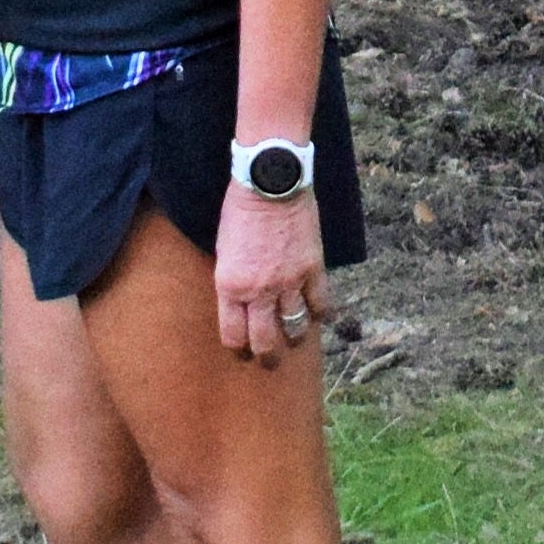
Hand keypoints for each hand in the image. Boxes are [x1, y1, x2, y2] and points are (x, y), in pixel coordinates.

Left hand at [214, 173, 328, 365]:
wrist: (269, 181)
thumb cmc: (239, 210)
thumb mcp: (223, 250)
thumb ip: (232, 280)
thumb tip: (241, 302)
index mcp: (230, 286)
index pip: (233, 335)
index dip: (239, 349)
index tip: (242, 352)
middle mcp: (259, 291)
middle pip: (265, 341)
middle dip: (267, 357)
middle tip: (269, 361)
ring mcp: (289, 282)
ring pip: (295, 327)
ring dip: (295, 338)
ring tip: (295, 340)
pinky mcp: (313, 269)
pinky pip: (321, 303)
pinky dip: (320, 313)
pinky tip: (319, 315)